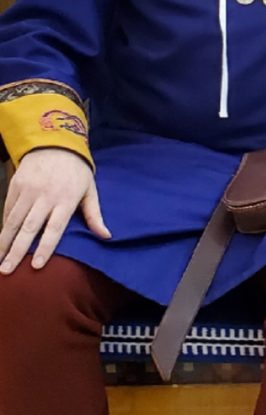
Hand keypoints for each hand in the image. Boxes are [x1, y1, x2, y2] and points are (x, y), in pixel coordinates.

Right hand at [0, 148, 108, 273]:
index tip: (37, 266)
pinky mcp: (16, 185)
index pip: (54, 228)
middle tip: (7, 271)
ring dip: (4, 242)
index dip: (46, 248)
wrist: (56, 144)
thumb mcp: (90, 190)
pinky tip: (0, 241)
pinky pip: (7, 209)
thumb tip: (106, 236)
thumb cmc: (77, 171)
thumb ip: (95, 215)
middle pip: (29, 228)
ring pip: (13, 221)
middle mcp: (45, 197)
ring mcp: (28, 191)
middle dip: (17, 251)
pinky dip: (3, 226)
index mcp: (66, 200)